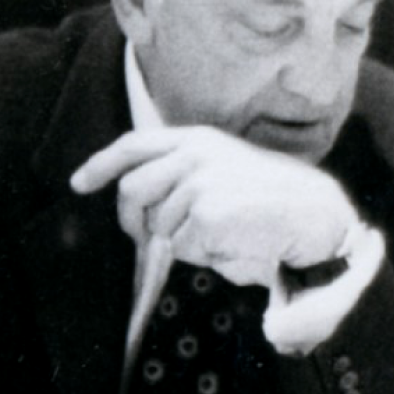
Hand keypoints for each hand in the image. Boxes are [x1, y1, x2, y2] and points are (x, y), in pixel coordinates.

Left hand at [70, 126, 358, 286]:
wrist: (314, 215)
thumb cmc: (273, 201)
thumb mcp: (224, 172)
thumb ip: (182, 177)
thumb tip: (141, 209)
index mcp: (198, 139)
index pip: (134, 145)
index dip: (101, 164)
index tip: (80, 183)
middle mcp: (194, 155)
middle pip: (132, 191)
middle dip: (134, 221)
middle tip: (152, 239)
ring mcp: (198, 182)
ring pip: (158, 227)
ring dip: (182, 241)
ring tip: (223, 234)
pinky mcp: (205, 213)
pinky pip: (183, 247)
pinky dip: (203, 254)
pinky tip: (233, 242)